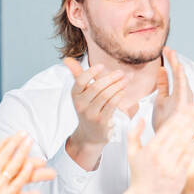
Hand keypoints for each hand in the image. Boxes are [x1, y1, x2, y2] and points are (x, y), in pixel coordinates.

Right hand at [63, 55, 129, 169]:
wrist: (90, 134)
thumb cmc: (88, 108)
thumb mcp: (81, 93)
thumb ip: (77, 75)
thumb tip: (67, 59)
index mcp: (75, 95)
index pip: (80, 80)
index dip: (91, 72)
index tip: (102, 66)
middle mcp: (80, 105)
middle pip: (96, 87)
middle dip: (111, 78)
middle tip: (121, 73)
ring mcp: (90, 114)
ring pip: (105, 95)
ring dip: (117, 86)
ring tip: (125, 80)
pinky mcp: (101, 121)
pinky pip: (111, 105)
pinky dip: (119, 96)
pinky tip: (123, 91)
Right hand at [114, 102, 193, 193]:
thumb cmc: (139, 178)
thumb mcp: (131, 154)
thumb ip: (134, 134)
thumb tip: (141, 119)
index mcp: (151, 148)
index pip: (168, 126)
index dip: (180, 114)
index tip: (189, 105)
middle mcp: (161, 155)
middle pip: (179, 130)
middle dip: (191, 116)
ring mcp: (170, 164)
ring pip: (185, 141)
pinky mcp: (178, 174)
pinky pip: (188, 157)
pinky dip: (193, 146)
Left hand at [151, 48, 191, 134]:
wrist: (168, 142)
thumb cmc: (166, 122)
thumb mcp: (161, 99)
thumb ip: (163, 85)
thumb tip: (161, 69)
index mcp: (177, 93)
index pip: (174, 74)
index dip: (171, 61)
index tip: (165, 49)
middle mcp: (183, 96)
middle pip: (179, 76)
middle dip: (175, 62)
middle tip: (169, 49)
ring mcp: (184, 103)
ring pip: (183, 83)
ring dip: (179, 69)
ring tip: (175, 57)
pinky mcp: (183, 110)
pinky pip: (184, 93)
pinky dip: (182, 81)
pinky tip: (180, 70)